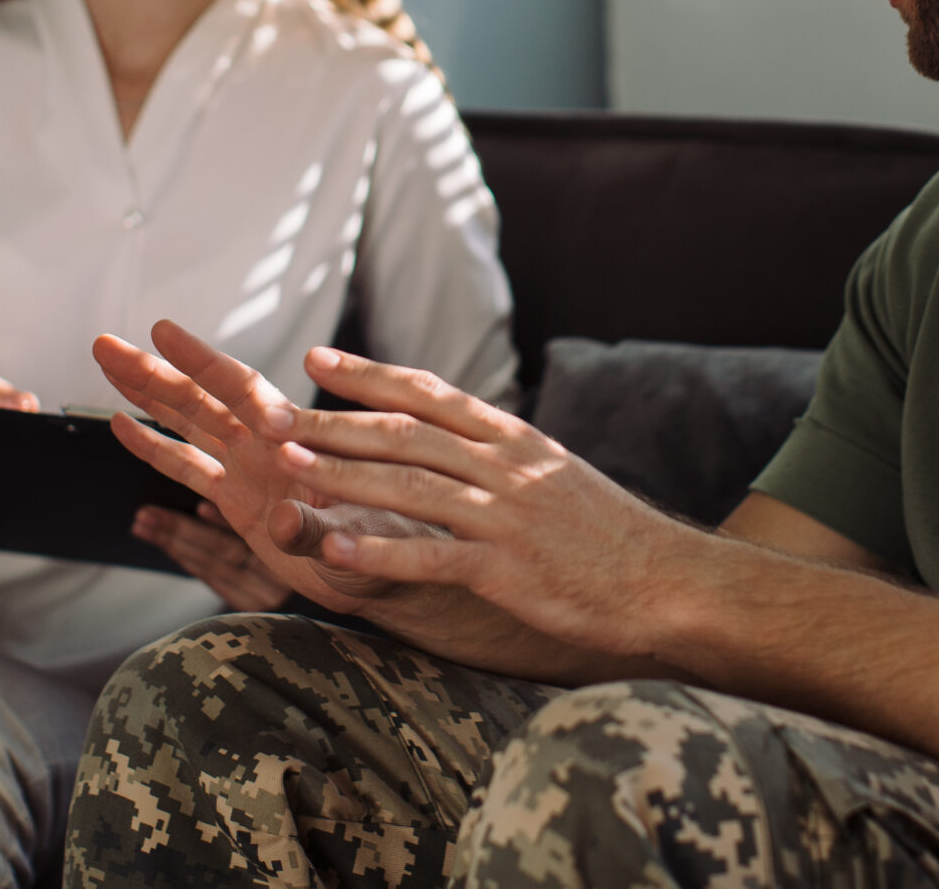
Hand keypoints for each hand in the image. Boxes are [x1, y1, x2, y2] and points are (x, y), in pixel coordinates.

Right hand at [92, 321, 442, 615]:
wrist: (408, 574)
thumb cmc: (399, 544)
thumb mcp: (360, 539)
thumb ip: (315, 529)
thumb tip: (278, 520)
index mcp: (297, 443)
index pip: (240, 390)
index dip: (201, 361)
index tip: (162, 331)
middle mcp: (269, 449)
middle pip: (201, 400)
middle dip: (153, 372)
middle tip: (104, 343)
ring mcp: (254, 473)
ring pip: (190, 424)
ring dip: (148, 396)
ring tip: (107, 364)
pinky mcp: (245, 506)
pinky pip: (193, 470)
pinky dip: (158, 448)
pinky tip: (126, 426)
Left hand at [265, 346, 722, 659]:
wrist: (668, 580)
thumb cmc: (609, 534)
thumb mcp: (554, 472)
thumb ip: (501, 453)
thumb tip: (450, 435)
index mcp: (513, 438)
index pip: (428, 392)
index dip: (367, 375)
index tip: (315, 359)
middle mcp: (504, 466)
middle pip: (402, 434)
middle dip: (331, 422)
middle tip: (270, 413)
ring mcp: (505, 517)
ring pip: (408, 487)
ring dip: (341, 476)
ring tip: (285, 467)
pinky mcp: (508, 570)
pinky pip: (431, 557)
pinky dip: (378, 554)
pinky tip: (333, 553)